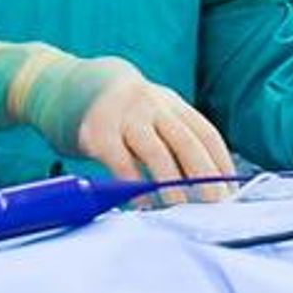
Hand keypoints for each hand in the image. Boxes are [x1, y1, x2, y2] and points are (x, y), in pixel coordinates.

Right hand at [0, 43, 235, 204]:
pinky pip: (121, 163)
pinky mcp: (96, 131)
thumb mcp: (146, 111)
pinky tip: (141, 205)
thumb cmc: (112, 109)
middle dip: (206, 177)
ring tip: (180, 210)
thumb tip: (201, 179)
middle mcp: (152, 105)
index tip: (232, 191)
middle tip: (216, 206)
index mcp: (170, 103)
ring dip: (172, 186)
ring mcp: (124, 116)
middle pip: (187, 142)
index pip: (205, 133)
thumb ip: (169, 136)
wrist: (60, 82)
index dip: (220, 163)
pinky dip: (133, 187)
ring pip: (157, 153)